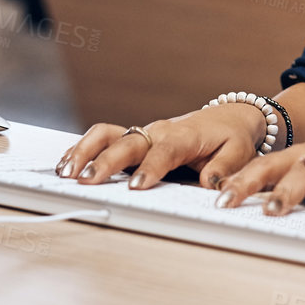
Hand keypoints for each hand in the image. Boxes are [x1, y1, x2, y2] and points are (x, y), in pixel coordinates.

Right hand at [56, 103, 266, 189]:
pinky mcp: (134, 138)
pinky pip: (104, 137)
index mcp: (184, 136)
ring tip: (66, 172)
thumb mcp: (239, 153)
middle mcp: (158, 131)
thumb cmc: (231, 138)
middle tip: (86, 180)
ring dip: (85, 151)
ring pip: (107, 134)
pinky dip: (83, 148)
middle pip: (127, 142)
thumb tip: (211, 184)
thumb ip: (225, 168)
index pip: (164, 151)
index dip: (150, 168)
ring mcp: (143, 133)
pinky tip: (67, 165)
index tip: (136, 186)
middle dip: (105, 161)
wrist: (228, 117)